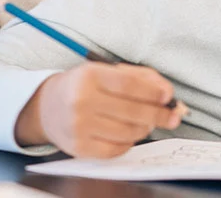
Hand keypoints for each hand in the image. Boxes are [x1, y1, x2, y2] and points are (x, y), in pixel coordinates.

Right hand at [15, 62, 185, 158]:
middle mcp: (82, 100)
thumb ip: (140, 77)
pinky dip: (129, 142)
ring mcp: (79, 126)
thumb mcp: (105, 71)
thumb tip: (166, 92)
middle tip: (172, 116)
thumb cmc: (83, 86)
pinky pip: (116, 149)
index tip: (169, 97)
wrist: (47, 106)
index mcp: (89, 76)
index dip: (154, 92)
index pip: (130, 85)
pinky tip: (129, 134)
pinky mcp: (79, 147)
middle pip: (133, 111)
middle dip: (159, 114)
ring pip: (128, 132)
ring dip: (145, 128)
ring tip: (147, 123)